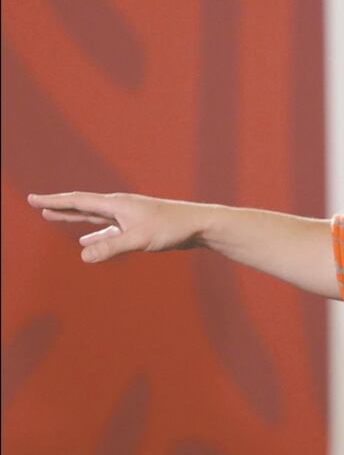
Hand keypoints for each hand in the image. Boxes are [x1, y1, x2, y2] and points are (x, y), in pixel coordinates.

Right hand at [26, 192, 207, 262]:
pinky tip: (89, 240)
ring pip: (95, 217)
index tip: (33, 199)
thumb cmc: (172, 228)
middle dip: (60, 206)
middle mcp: (120, 207)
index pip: (78, 201)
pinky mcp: (138, 226)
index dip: (54, 201)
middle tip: (38, 204)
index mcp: (116, 205)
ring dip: (74, 218)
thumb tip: (83, 255)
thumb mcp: (139, 239)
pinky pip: (108, 229)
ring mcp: (129, 216)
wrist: (199, 225)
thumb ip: (111, 247)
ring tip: (56, 217)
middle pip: (83, 206)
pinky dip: (94, 233)